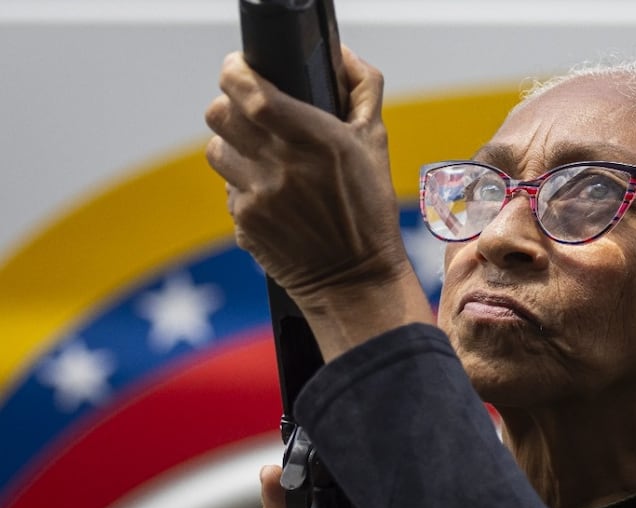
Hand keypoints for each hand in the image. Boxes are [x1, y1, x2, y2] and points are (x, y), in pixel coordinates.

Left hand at [205, 47, 406, 304]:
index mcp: (316, 140)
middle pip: (219, 114)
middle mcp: (282, 167)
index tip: (240, 69)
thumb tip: (341, 56)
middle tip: (250, 114)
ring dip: (234, 148)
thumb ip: (362, 89)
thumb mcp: (376, 145)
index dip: (235, 73)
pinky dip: (245, 187)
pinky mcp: (244, 223)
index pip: (250, 92)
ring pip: (216, 150)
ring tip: (262, 159)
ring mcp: (259, 198)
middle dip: (231, 107)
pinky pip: (228, 189)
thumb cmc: (370, 210)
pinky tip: (273, 198)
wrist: (355, 280)